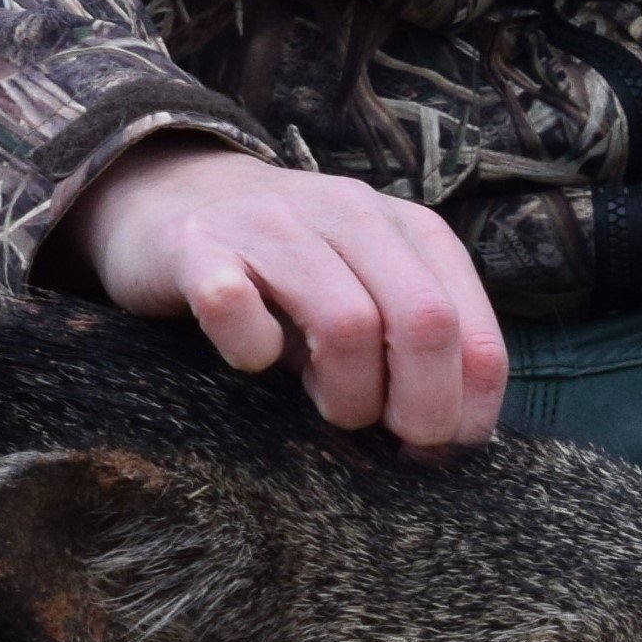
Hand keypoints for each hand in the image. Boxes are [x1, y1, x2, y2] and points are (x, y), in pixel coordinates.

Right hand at [54, 140, 509, 449]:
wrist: (170, 196)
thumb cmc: (282, 271)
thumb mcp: (363, 292)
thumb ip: (407, 348)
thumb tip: (447, 440)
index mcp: (406, 229)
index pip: (470, 327)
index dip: (468, 403)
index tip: (442, 446)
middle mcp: (348, 212)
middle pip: (423, 322)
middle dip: (419, 407)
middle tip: (387, 439)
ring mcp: (272, 223)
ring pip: (345, 322)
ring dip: (345, 392)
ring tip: (322, 407)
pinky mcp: (197, 244)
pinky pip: (235, 306)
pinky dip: (249, 350)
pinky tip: (248, 360)